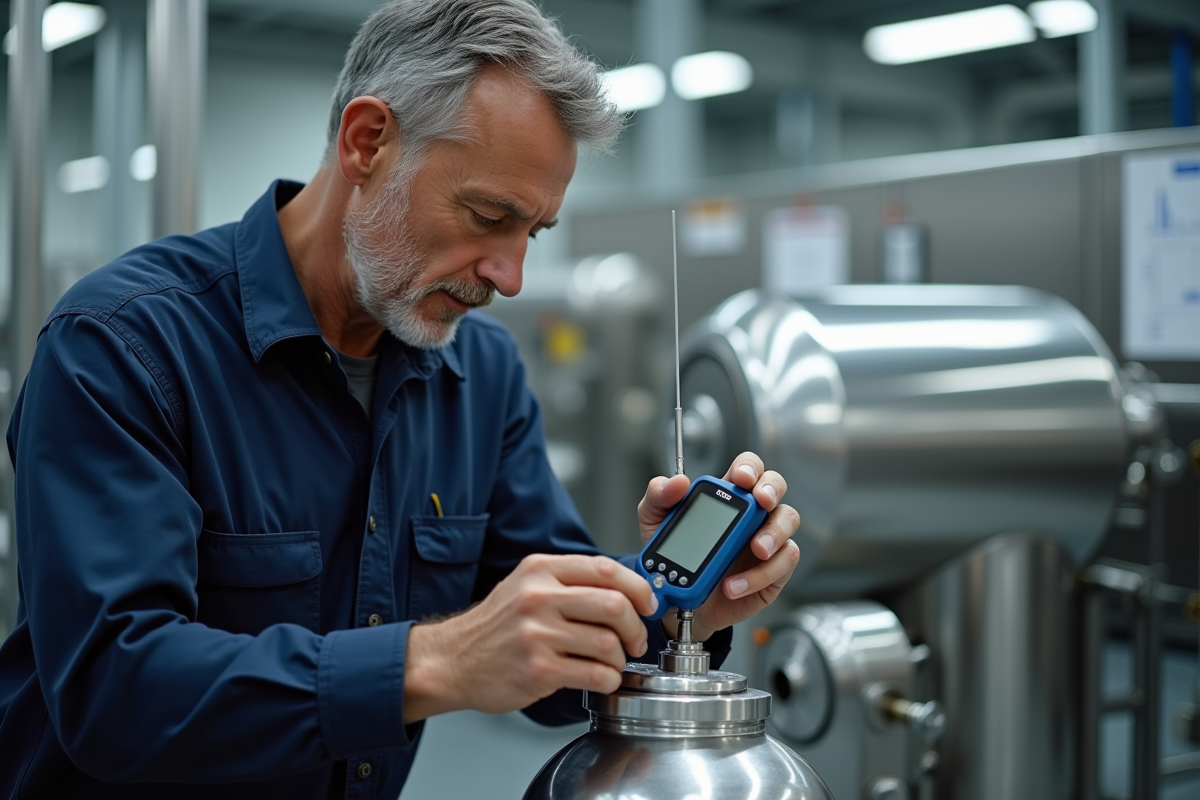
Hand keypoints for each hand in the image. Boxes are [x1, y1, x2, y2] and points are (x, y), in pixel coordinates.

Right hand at [403, 554, 657, 721]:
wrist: (452, 660)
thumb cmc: (495, 627)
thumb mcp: (526, 586)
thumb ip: (569, 583)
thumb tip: (624, 591)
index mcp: (541, 570)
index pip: (606, 570)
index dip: (638, 588)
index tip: (648, 604)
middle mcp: (539, 597)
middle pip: (614, 605)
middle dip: (636, 627)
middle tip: (635, 640)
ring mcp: (538, 634)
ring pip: (608, 643)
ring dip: (620, 659)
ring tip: (612, 663)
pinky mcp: (538, 669)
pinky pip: (595, 674)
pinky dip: (608, 679)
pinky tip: (600, 678)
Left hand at [637, 451, 799, 641]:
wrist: (678, 601)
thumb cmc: (675, 556)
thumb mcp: (655, 522)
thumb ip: (659, 496)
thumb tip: (677, 482)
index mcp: (726, 497)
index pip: (747, 468)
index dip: (750, 467)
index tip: (741, 479)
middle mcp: (751, 514)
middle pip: (776, 486)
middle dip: (772, 489)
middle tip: (761, 501)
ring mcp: (766, 540)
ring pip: (788, 521)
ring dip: (775, 533)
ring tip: (756, 550)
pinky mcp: (774, 571)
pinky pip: (783, 563)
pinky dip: (761, 575)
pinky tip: (734, 585)